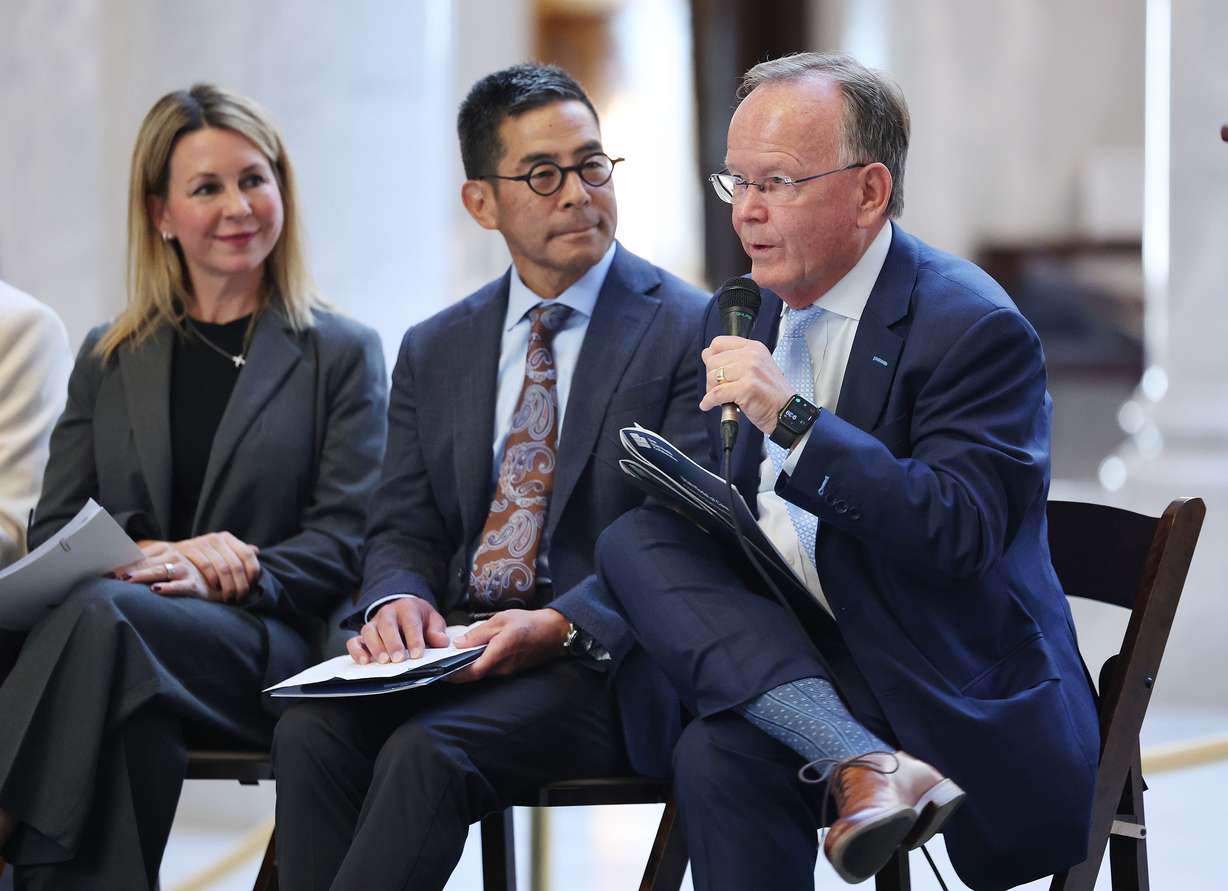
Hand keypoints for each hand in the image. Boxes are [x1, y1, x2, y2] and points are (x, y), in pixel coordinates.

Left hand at [118, 540, 217, 599]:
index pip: (139, 555)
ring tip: (127, 580)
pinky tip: (156, 590)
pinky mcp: (195, 584)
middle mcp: (174, 556)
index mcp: (165, 549)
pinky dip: (169, 587)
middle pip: (146, 562)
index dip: (122, 561)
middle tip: (109, 575)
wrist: (219, 582)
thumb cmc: (187, 573)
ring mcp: (185, 569)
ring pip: (161, 571)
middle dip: (128, 568)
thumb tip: (117, 570)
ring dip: (143, 575)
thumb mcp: (168, 563)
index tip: (103, 569)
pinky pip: (180, 586)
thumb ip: (148, 563)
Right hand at [175, 532, 261, 601]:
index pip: (248, 555)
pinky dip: (213, 579)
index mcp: (228, 538)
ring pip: (223, 568)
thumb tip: (256, 551)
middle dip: (240, 585)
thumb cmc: (202, 558)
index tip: (251, 586)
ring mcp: (203, 542)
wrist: (171, 554)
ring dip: (228, 586)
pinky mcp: (190, 549)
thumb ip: (237, 552)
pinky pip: (207, 566)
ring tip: (228, 597)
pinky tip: (214, 588)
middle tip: (239, 597)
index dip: (252, 572)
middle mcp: (217, 538)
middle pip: (236, 565)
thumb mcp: (220, 552)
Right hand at [347, 596, 449, 664]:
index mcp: (407, 607)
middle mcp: (388, 613)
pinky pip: (354, 641)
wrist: (404, 610)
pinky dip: (356, 651)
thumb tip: (441, 642)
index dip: (414, 638)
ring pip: (369, 631)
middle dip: (392, 643)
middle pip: (387, 625)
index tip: (417, 654)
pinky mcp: (363, 635)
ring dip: (375, 647)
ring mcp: (374, 623)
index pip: (410, 622)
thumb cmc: (419, 618)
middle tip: (398, 659)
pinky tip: (364, 661)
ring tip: (383, 661)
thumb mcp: (433, 620)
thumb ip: (437, 631)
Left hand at [447, 608, 569, 682]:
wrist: (554, 632)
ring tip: (454, 657)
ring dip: (468, 667)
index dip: (455, 674)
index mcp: (499, 652)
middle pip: (475, 674)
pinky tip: (473, 655)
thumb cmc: (528, 622)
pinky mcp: (511, 670)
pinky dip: (479, 665)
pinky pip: (491, 670)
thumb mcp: (501, 620)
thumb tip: (459, 644)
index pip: (472, 671)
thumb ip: (479, 633)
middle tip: (442, 662)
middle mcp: (503, 667)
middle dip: (457, 671)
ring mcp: (508, 671)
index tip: (440, 671)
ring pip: (482, 673)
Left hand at [699, 336, 794, 434]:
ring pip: (713, 377)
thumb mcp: (756, 368)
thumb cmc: (770, 394)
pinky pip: (717, 393)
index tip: (714, 370)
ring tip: (720, 398)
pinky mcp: (747, 388)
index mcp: (753, 348)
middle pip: (713, 361)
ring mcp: (750, 371)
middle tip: (719, 389)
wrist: (786, 412)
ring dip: (711, 390)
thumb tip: (706, 355)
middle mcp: (752, 356)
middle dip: (711, 378)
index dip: (711, 357)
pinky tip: (708, 405)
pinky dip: (709, 401)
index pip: (719, 343)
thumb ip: (734, 360)